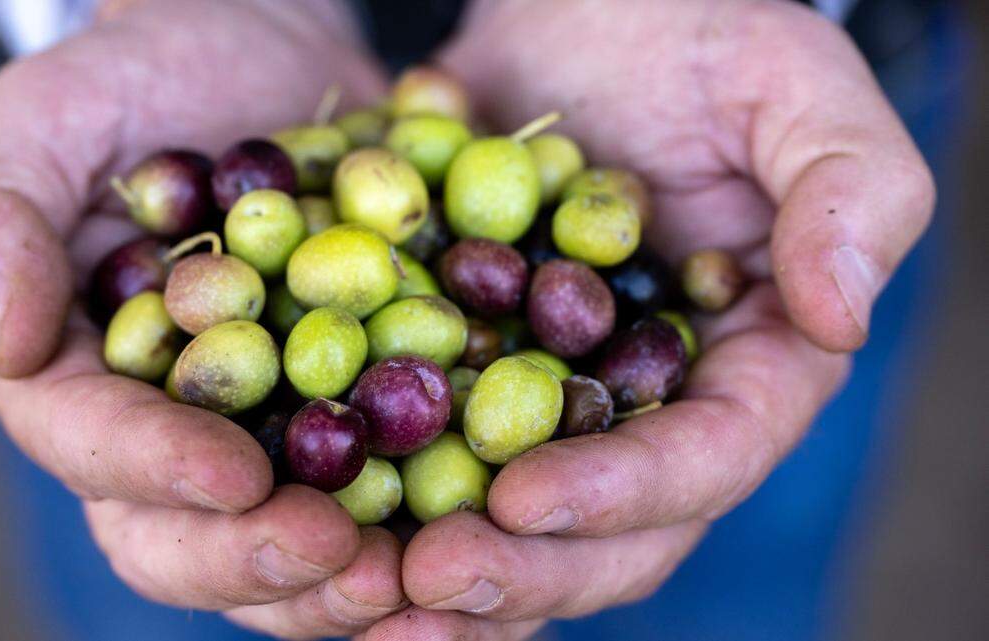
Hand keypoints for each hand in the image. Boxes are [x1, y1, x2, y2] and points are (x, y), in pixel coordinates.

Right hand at [0, 1, 406, 636]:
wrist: (258, 56)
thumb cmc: (135, 82)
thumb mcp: (41, 122)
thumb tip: (6, 341)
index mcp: (80, 381)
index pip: (99, 450)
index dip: (161, 474)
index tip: (237, 478)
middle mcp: (168, 434)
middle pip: (187, 539)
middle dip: (262, 560)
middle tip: (347, 558)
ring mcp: (265, 437)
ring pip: (286, 549)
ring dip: (349, 583)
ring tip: (418, 576)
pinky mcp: (352, 418)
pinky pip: (384, 497)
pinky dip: (426, 531)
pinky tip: (482, 536)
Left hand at [365, 0, 933, 637]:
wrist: (580, 10)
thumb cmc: (702, 32)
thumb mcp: (794, 87)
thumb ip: (849, 193)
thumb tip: (839, 319)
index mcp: (743, 364)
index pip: (705, 460)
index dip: (623, 494)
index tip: (527, 497)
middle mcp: (647, 406)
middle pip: (603, 527)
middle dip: (520, 565)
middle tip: (424, 580)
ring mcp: (552, 397)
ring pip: (509, 518)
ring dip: (439, 567)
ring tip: (361, 590)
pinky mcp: (468, 369)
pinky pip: (424, 451)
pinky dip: (375, 494)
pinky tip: (311, 520)